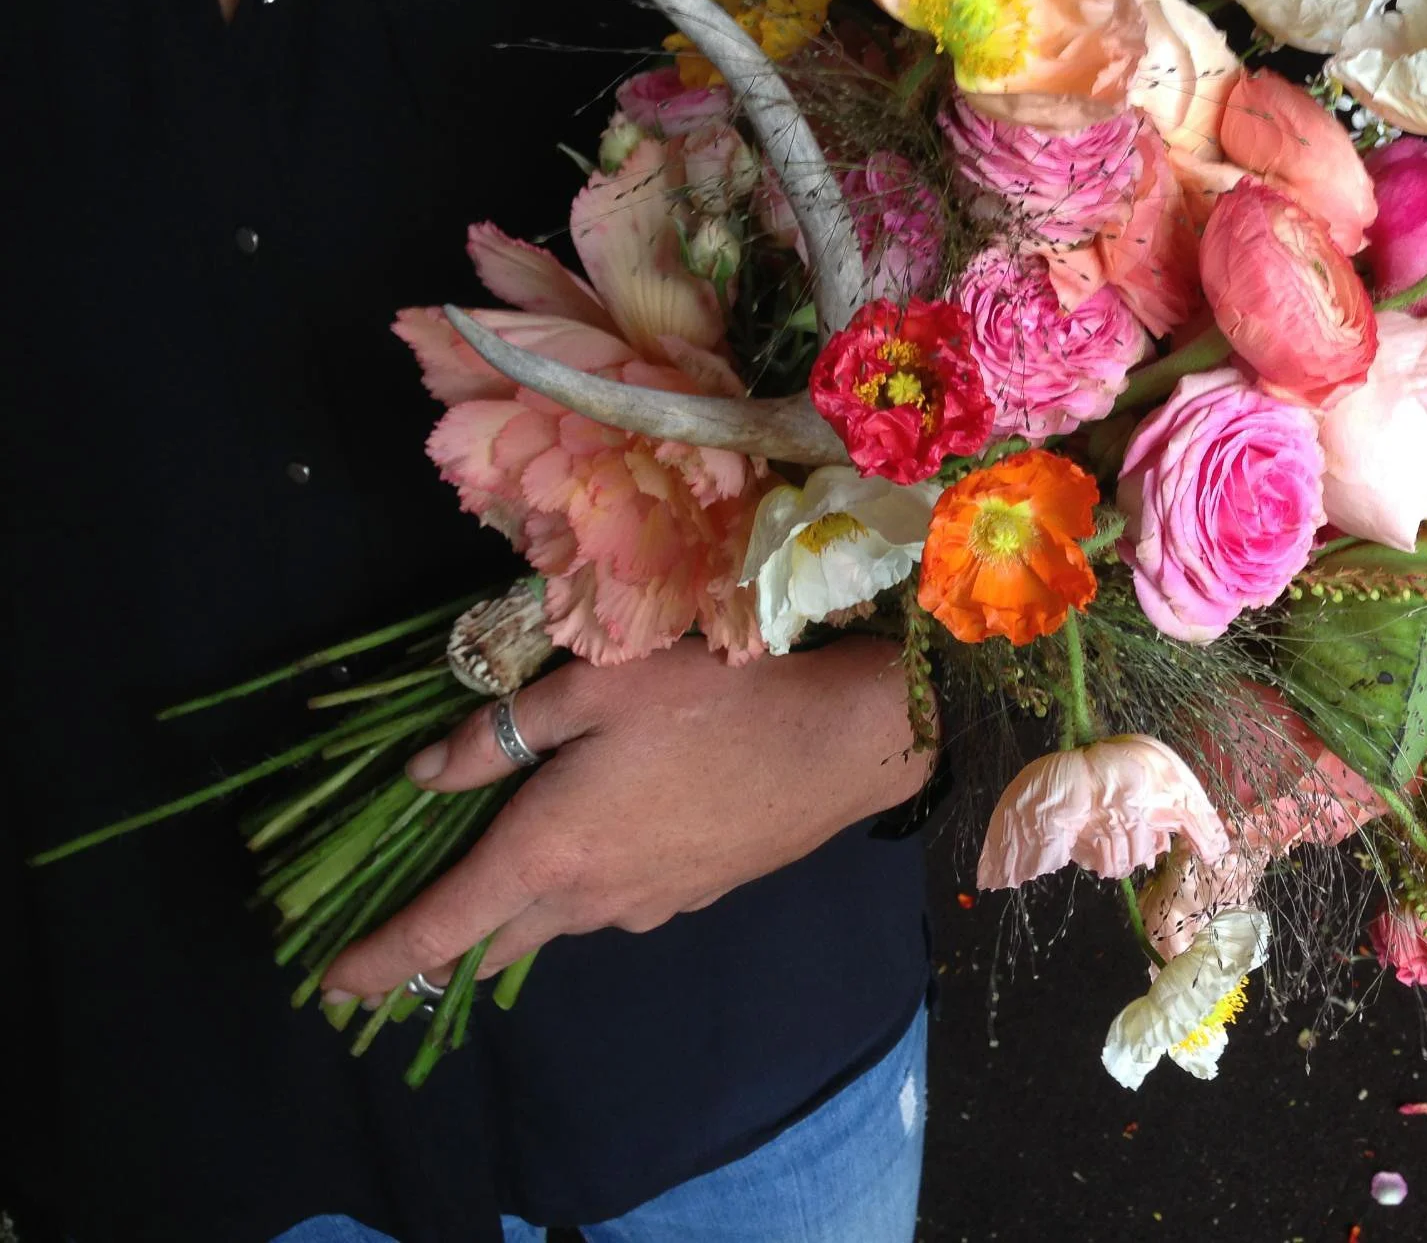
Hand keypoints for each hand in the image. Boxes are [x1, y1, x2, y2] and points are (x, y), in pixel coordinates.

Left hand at [321, 634, 928, 1001]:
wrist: (844, 741)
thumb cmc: (713, 698)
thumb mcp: (593, 690)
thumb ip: (497, 735)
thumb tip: (423, 774)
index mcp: (547, 853)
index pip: (440, 928)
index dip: (376, 961)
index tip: (328, 989)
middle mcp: (589, 899)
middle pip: (494, 941)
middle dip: (439, 947)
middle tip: (397, 939)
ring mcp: (647, 906)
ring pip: (557, 919)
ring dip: (518, 907)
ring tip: (507, 862)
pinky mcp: (693, 895)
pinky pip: (613, 901)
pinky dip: (582, 884)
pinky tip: (605, 833)